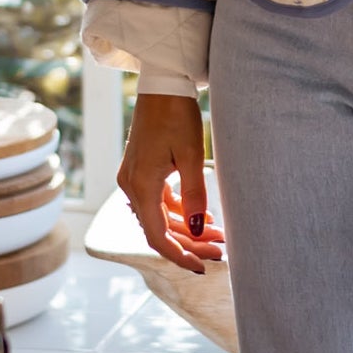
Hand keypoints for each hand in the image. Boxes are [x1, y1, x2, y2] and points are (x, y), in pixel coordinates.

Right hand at [118, 93, 225, 274]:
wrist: (162, 86)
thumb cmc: (176, 116)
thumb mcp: (190, 156)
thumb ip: (195, 195)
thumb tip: (200, 229)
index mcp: (141, 185)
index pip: (157, 236)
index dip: (179, 255)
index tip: (202, 266)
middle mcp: (132, 186)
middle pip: (160, 229)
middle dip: (191, 243)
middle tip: (220, 251)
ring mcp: (134, 179)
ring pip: (161, 217)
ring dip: (187, 228)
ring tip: (219, 235)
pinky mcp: (141, 172)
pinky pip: (159, 202)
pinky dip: (179, 212)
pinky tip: (203, 217)